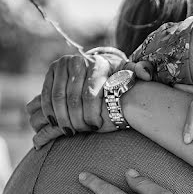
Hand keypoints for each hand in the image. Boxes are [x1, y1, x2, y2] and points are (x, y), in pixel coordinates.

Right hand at [28, 53, 153, 147]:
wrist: (99, 65)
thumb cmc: (116, 75)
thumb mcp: (129, 73)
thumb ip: (141, 72)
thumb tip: (146, 74)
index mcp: (98, 64)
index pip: (90, 94)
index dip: (91, 114)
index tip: (95, 127)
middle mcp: (78, 61)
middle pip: (72, 98)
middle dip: (76, 119)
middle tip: (80, 132)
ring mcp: (62, 64)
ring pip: (57, 97)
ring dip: (61, 117)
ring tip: (68, 130)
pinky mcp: (51, 70)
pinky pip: (46, 94)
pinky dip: (49, 110)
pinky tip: (55, 123)